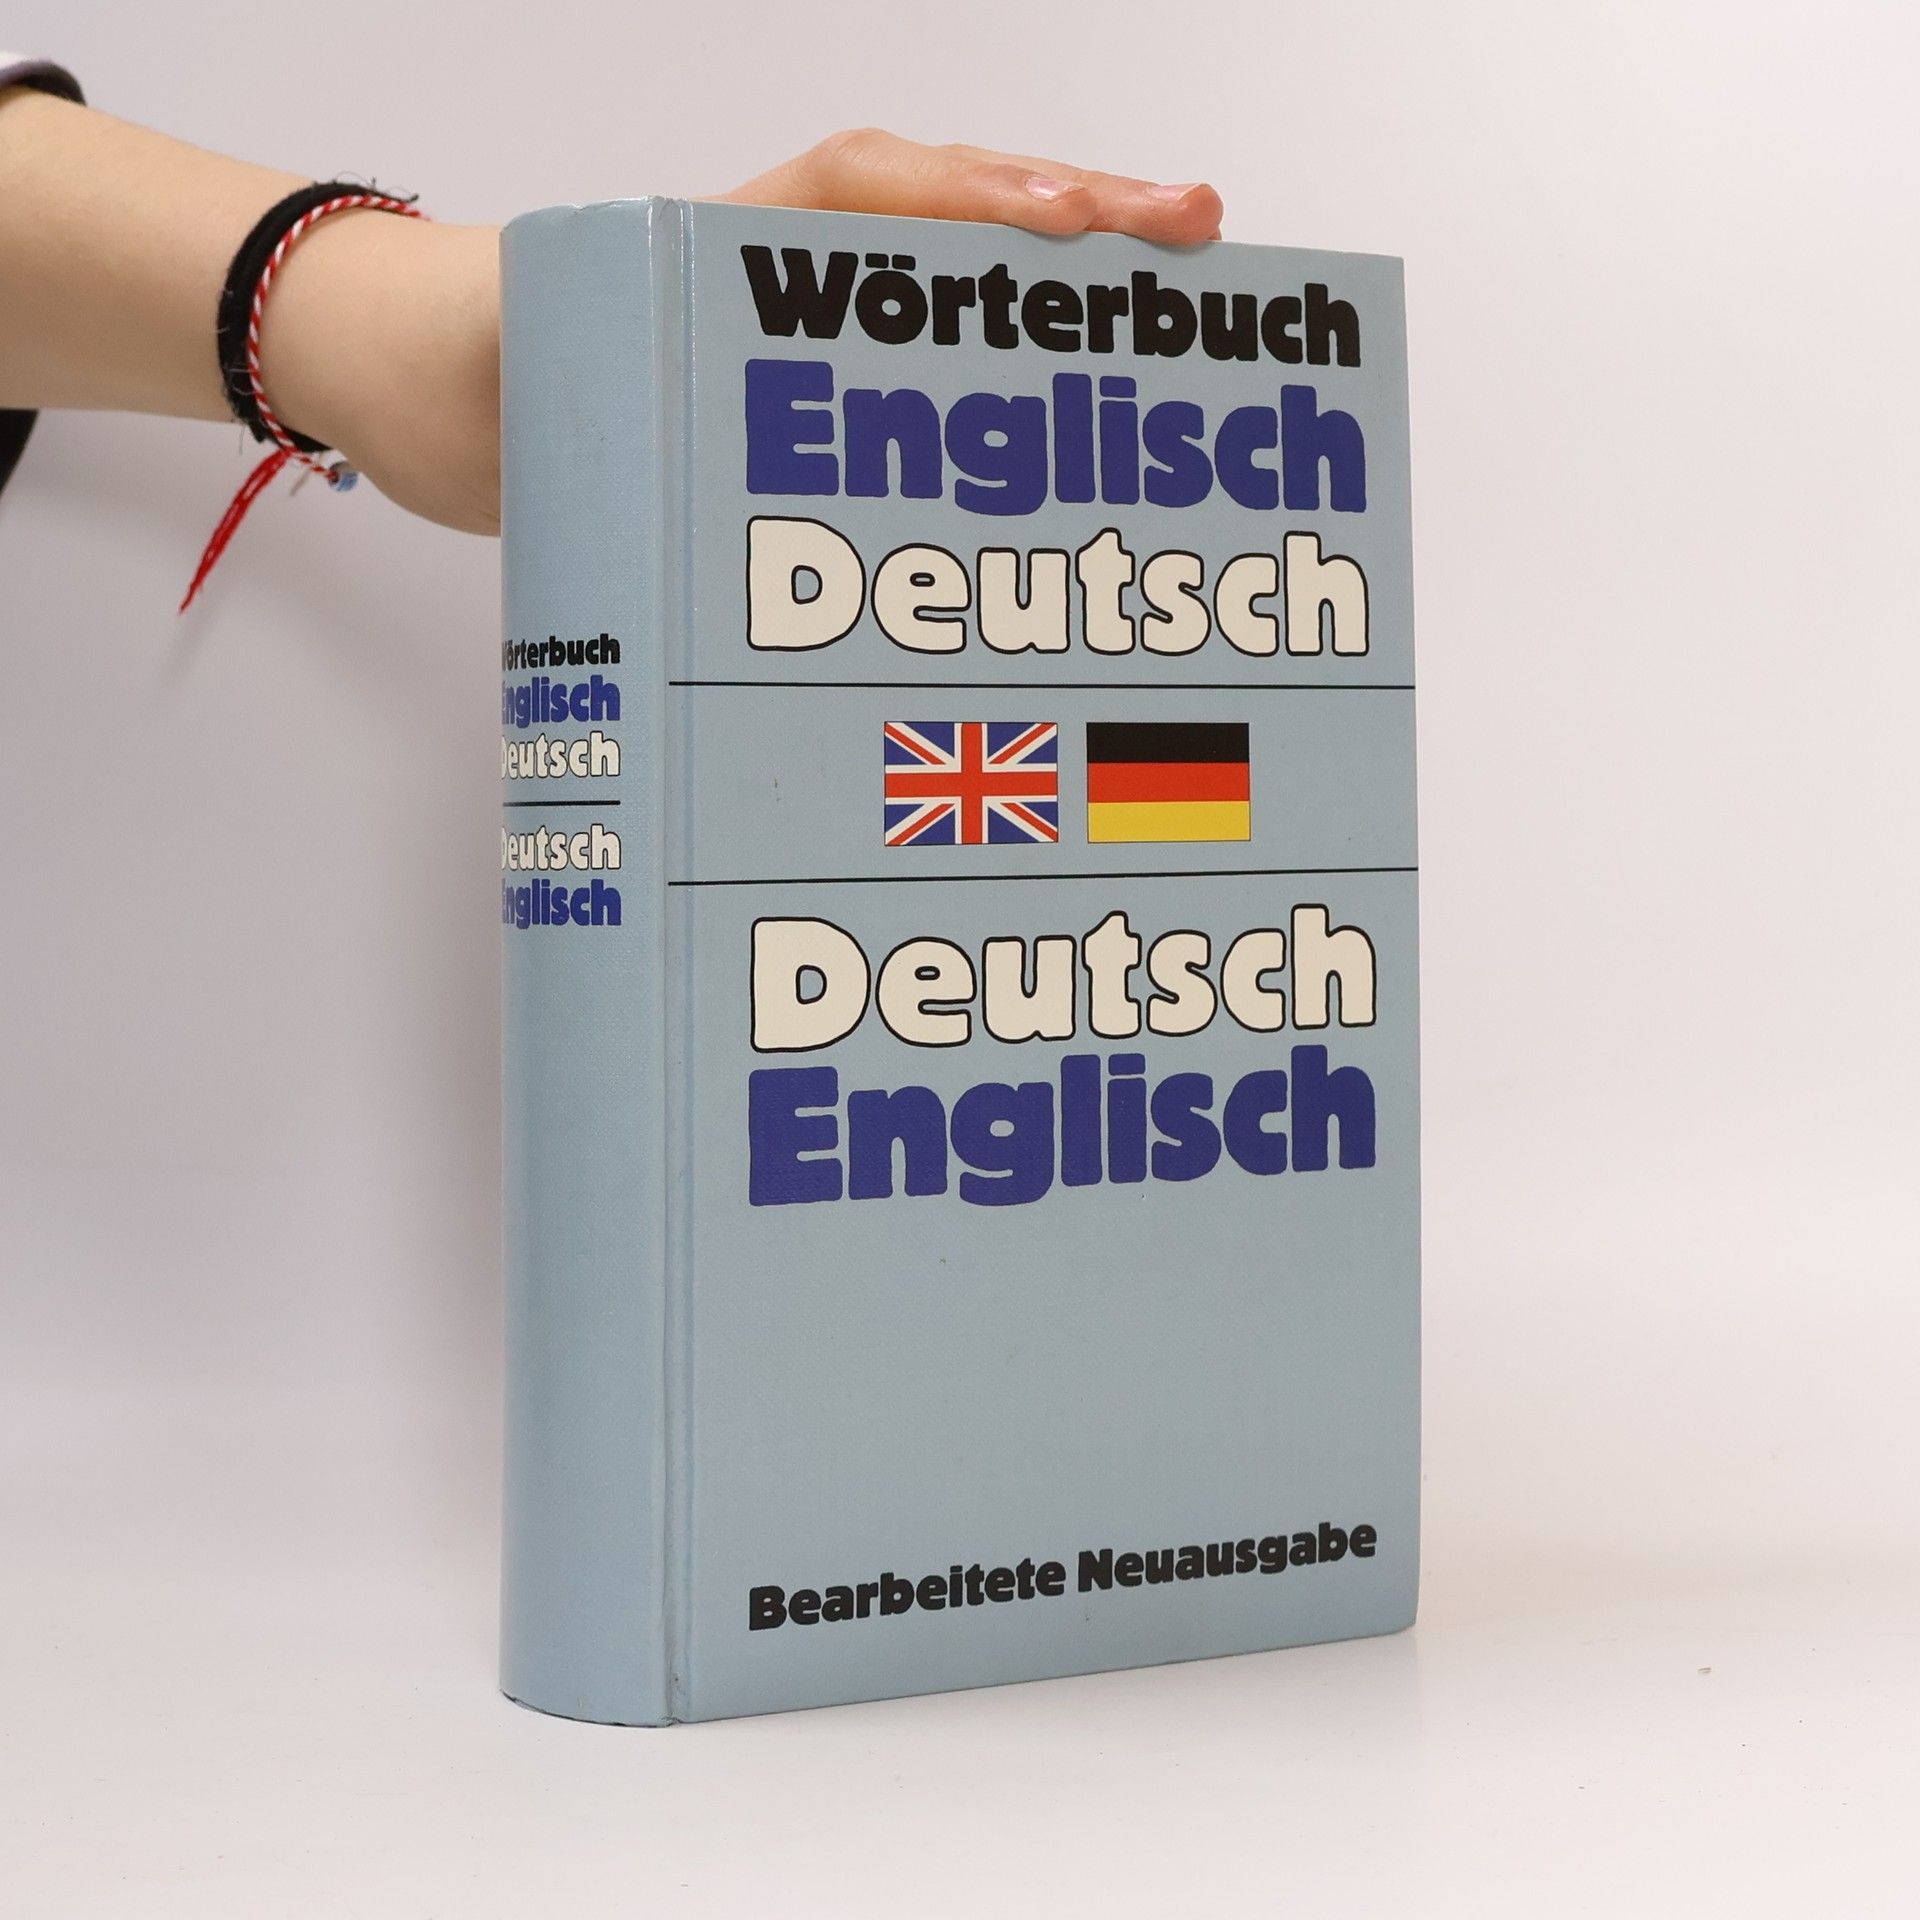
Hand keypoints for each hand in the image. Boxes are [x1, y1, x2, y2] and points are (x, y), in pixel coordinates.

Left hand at [281, 131, 1223, 537]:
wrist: (437, 386)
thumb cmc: (488, 347)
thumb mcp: (531, 345)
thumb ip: (590, 361)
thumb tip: (653, 415)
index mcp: (738, 234)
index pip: (878, 193)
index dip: (979, 206)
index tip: (1073, 225)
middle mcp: (796, 265)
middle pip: (957, 219)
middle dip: (1080, 221)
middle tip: (1193, 231)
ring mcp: (816, 315)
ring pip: (965, 286)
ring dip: (1067, 291)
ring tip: (1176, 293)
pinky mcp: (817, 374)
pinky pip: (933, 361)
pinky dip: (1012, 373)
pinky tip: (1080, 399)